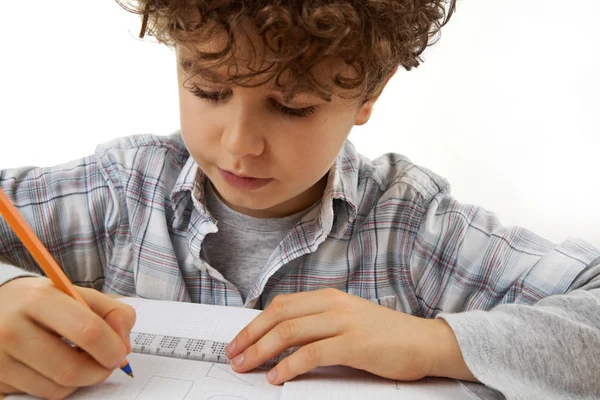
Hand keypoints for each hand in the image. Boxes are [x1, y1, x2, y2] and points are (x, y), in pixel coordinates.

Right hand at [0, 277, 135, 398]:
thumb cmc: (45, 301)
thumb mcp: (78, 293)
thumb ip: (112, 312)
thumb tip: (124, 345)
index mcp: (38, 300)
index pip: (88, 331)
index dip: (112, 347)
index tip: (121, 352)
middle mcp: (12, 330)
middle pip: (71, 369)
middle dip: (99, 371)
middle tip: (107, 363)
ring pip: (56, 388)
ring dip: (79, 380)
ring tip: (79, 360)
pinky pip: (38, 395)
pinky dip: (57, 386)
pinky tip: (55, 367)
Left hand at [225, 288, 454, 384]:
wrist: (425, 342)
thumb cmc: (385, 336)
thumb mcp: (347, 320)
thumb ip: (318, 323)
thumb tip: (282, 339)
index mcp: (329, 297)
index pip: (281, 306)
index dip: (255, 324)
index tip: (238, 341)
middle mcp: (333, 304)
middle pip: (279, 316)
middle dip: (250, 336)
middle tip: (233, 356)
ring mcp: (344, 322)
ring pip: (290, 332)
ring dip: (261, 352)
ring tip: (245, 367)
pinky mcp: (354, 344)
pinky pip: (311, 354)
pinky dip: (288, 366)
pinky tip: (276, 377)